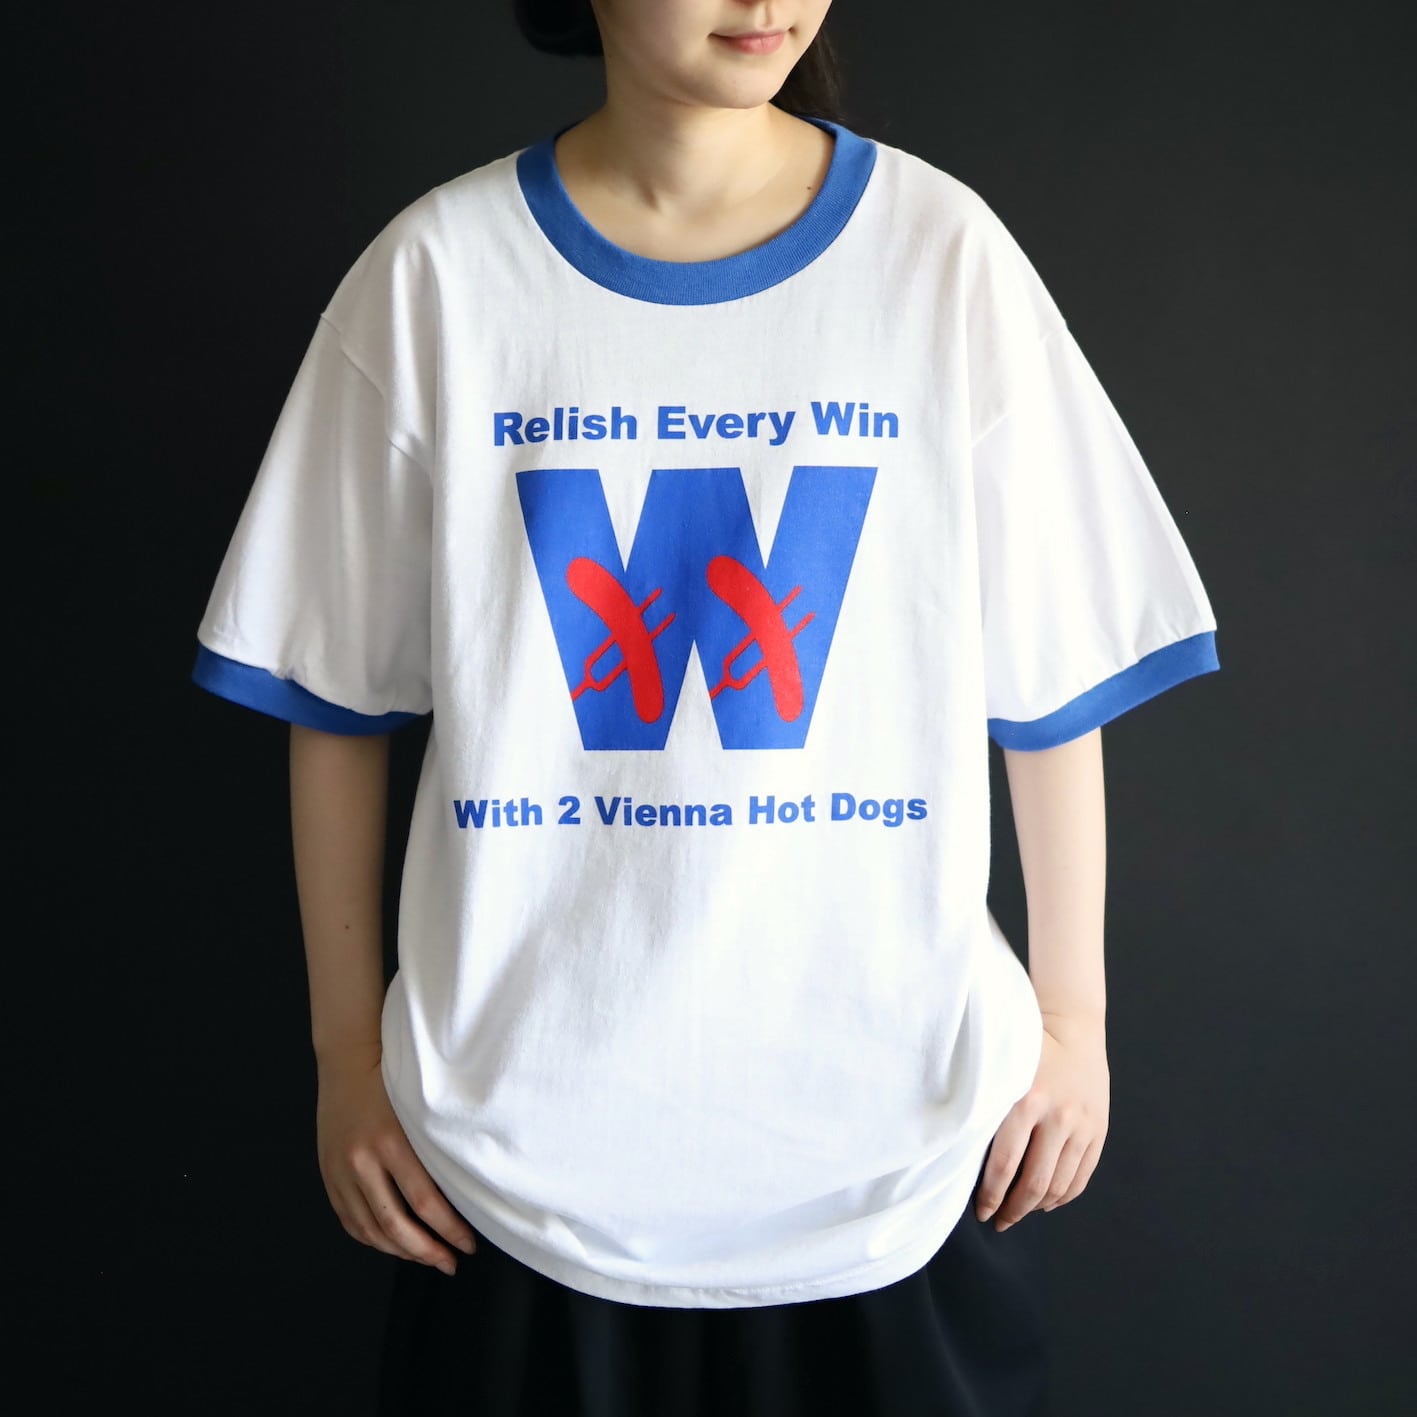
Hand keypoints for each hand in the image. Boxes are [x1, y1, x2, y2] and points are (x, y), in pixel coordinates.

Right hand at [315, 1046, 478, 1273]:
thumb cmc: (392, 1081)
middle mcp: (362, 1161)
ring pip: (371, 1230)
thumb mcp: (417, 1110)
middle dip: (427, 1251)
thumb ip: (433, 1149)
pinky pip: (350, 1221)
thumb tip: (461, 1193)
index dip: (449, 1230)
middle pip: (396, 1225)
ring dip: (401, 1251)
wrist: (347, 1062)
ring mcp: (340, 1172)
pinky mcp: (328, 1176)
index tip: (468, 1245)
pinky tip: (393, 1244)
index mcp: (390, 1142)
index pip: (425, 1201)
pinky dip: (372, 1238)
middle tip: (450, 1263)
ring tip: (426, 1257)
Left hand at [975, 1011, 1108, 1230]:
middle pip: (1033, 1182)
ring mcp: (1082, 1125)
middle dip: (1013, 1209)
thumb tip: (959, 1149)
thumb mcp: (1001, 1069)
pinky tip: (1048, 1202)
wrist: (1073, 1026)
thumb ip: (984, 1103)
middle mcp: (1057, 1116)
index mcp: (1025, 1100)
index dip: (990, 1195)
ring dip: (1038, 1206)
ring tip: (1020, 1213)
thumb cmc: (1024, 1046)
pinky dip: (1064, 1196)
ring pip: (1060, 1184)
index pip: (1004, 1164)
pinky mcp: (1100, 1131)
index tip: (980, 1212)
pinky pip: (1082, 1176)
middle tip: (998, 1221)